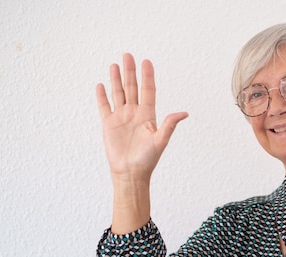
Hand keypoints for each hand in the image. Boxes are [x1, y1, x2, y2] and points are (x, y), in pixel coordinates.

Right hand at [96, 53, 187, 183]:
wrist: (130, 173)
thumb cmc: (147, 160)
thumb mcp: (160, 140)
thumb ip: (169, 125)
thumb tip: (184, 113)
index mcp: (148, 115)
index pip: (148, 91)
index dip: (147, 76)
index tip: (146, 62)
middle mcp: (134, 114)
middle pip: (132, 88)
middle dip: (130, 72)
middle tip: (128, 55)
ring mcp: (121, 118)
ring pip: (118, 93)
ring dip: (116, 79)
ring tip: (115, 64)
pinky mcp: (109, 124)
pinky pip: (104, 106)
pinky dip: (102, 96)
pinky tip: (101, 85)